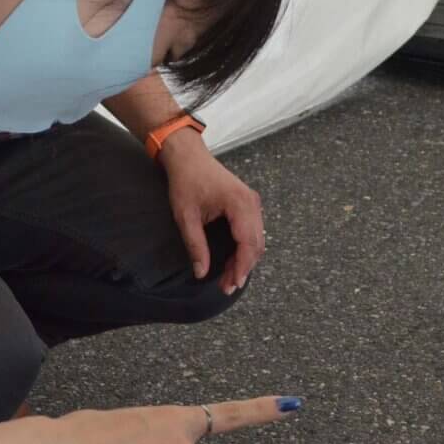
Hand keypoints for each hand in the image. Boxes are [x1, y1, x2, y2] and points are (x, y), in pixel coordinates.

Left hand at [159, 132, 265, 293]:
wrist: (188, 157)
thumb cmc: (186, 181)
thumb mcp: (186, 216)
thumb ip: (195, 245)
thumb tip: (201, 272)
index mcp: (239, 204)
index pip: (247, 243)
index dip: (241, 267)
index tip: (231, 284)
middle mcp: (251, 203)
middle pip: (256, 244)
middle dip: (243, 267)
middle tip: (227, 286)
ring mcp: (252, 202)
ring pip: (257, 239)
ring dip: (244, 260)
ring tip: (228, 277)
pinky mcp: (248, 203)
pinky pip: (252, 231)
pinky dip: (245, 248)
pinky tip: (232, 261)